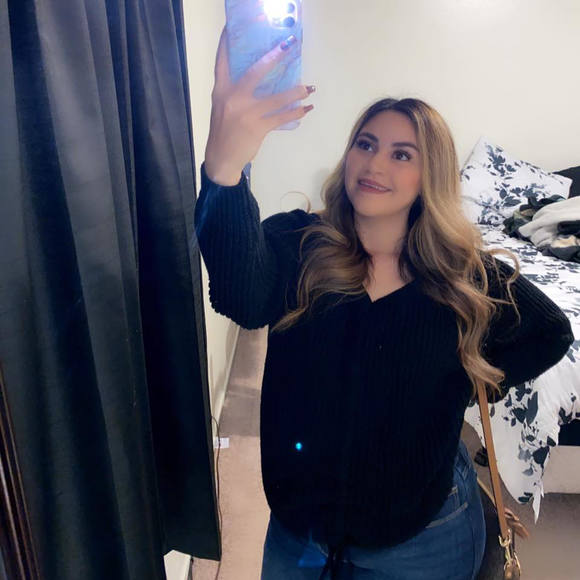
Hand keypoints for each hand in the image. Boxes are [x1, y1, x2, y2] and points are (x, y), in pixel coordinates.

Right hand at [204, 28, 314, 185]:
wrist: (221, 160)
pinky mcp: (257, 127)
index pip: (222, 61)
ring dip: (296, 91)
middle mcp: (232, 98)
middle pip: (256, 71)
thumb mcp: (223, 108)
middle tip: (289, 44)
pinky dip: (296, 112)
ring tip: (310, 88)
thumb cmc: (224, 132)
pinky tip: (307, 108)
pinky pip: (282, 117)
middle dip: (274, 57)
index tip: (233, 26)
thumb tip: (258, 78)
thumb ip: (235, 92)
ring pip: (276, 97)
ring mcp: (246, 113)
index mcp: (221, 91)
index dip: (227, 43)